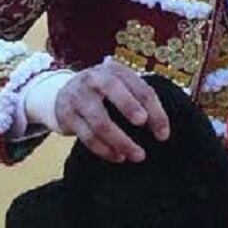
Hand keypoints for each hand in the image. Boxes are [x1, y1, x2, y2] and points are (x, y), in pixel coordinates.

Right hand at [53, 59, 169, 162]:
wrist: (63, 92)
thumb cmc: (103, 92)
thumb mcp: (121, 85)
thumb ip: (140, 98)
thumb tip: (164, 128)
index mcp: (116, 70)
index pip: (140, 88)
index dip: (155, 111)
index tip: (163, 135)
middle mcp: (95, 79)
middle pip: (113, 89)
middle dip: (129, 107)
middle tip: (143, 124)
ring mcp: (78, 96)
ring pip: (100, 121)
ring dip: (120, 141)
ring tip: (137, 155)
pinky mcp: (67, 115)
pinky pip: (87, 136)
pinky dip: (104, 149)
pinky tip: (118, 157)